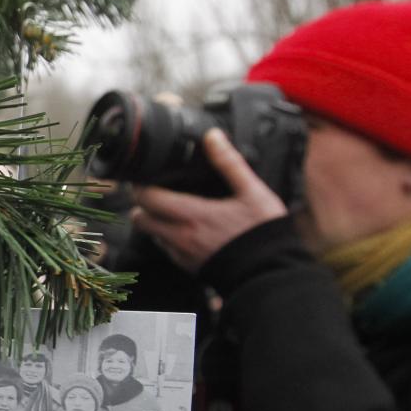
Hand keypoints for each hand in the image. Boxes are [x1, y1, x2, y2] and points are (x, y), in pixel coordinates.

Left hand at [131, 128, 287, 270]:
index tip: (145, 177)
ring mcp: (182, 254)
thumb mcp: (252, 192)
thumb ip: (229, 163)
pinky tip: (187, 228)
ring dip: (154, 221)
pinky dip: (169, 237)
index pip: (146, 198)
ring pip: (151, 235)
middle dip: (142, 204)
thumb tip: (213, 137)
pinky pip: (167, 250)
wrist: (271, 272)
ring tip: (172, 208)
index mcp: (191, 215)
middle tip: (155, 191)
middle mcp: (180, 236)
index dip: (140, 185)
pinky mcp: (188, 267)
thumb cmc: (262, 233)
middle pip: (139, 218)